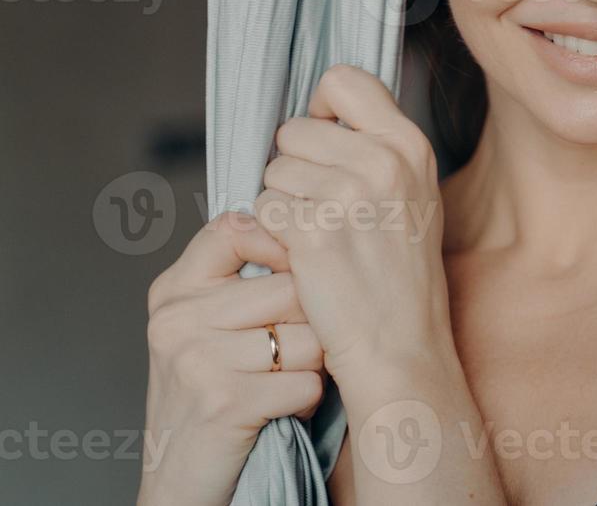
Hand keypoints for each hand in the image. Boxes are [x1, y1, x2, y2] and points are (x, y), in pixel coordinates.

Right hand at [139, 213, 324, 505]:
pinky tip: (284, 408)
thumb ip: (240, 279)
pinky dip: (308, 401)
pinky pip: (306, 382)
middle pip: (291, 287)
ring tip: (286, 380)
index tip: (297, 273)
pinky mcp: (225, 402)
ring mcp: (198, 359)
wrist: (178, 476)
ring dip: (313, 366)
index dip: (283, 244)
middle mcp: (178, 318)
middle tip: (298, 349)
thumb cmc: (208, 396)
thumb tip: (308, 232)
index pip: (235, 228)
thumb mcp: (205, 327)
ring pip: (308, 337)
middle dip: (313, 322)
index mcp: (175, 290)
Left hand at [254, 63, 450, 389]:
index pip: (343, 81)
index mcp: (409, 145)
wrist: (401, 344)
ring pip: (274, 170)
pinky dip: (272, 234)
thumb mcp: (412, 194)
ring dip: (282, 202)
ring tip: (319, 236)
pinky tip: (303, 257)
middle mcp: (382, 161)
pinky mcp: (313, 232)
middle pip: (295, 129)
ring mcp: (348, 195)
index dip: (320, 108)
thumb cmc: (401, 275)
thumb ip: (377, 148)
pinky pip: (263, 208)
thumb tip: (322, 113)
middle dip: (295, 165)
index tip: (323, 139)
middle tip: (322, 207)